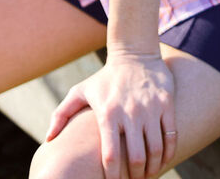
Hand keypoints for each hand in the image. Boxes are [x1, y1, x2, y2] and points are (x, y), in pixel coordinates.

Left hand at [46, 51, 176, 178]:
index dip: (113, 176)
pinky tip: (163, 160)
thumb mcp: (80, 91)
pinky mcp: (166, 103)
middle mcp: (130, 112)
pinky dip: (169, 153)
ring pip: (156, 149)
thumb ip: (62, 114)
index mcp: (108, 114)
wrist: (134, 53)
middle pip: (137, 157)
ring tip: (148, 174)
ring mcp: (150, 108)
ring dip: (153, 168)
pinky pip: (171, 134)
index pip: (110, 155)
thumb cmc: (104, 78)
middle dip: (136, 176)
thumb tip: (48, 140)